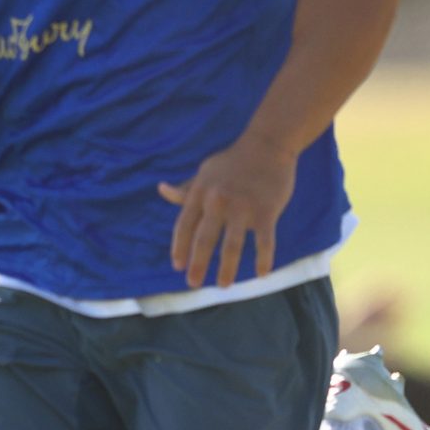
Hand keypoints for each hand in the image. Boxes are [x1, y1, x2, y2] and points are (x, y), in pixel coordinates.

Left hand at [159, 135, 297, 288]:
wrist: (268, 144)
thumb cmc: (234, 161)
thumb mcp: (205, 172)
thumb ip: (186, 189)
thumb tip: (162, 190)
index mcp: (200, 193)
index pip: (184, 226)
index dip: (179, 247)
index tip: (177, 266)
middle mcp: (217, 202)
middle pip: (204, 240)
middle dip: (197, 264)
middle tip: (192, 284)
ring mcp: (242, 208)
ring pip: (231, 246)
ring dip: (227, 269)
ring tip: (222, 285)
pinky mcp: (266, 211)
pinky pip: (264, 241)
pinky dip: (263, 258)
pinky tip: (262, 273)